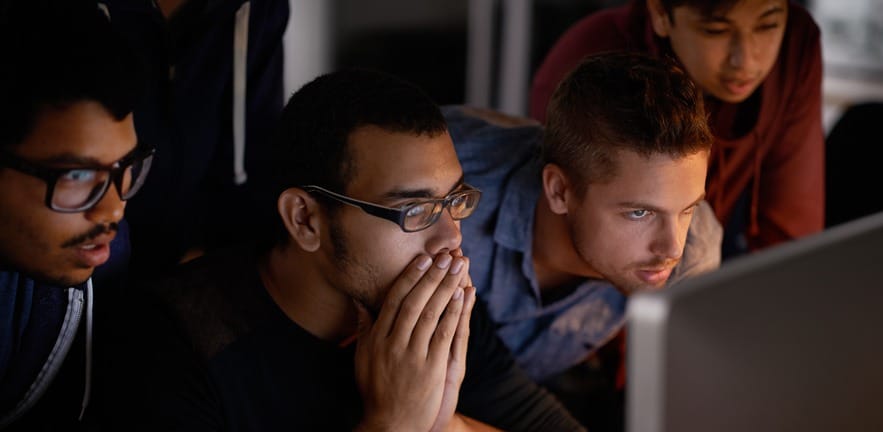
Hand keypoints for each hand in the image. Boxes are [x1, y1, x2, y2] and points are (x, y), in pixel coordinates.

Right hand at [354, 252, 473, 431]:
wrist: (390, 425)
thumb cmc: (375, 390)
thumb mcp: (362, 357)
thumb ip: (364, 327)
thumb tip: (358, 300)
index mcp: (376, 338)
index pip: (395, 299)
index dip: (411, 276)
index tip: (423, 258)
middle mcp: (393, 343)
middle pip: (415, 301)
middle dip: (432, 275)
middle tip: (446, 255)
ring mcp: (412, 355)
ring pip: (431, 312)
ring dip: (447, 286)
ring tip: (459, 266)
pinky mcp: (431, 367)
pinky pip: (445, 333)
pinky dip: (454, 311)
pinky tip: (463, 294)